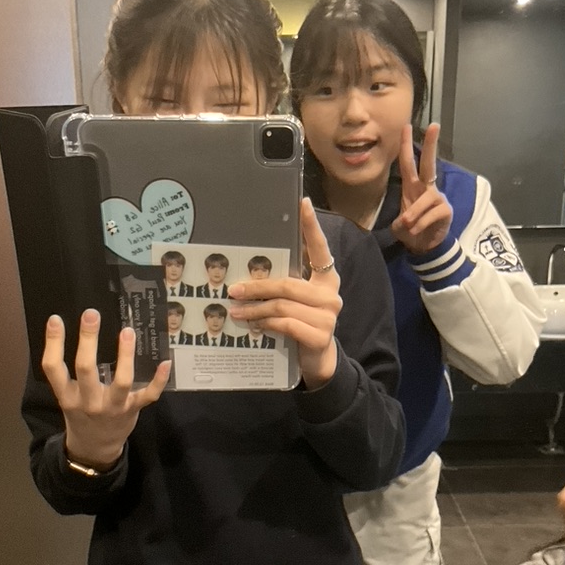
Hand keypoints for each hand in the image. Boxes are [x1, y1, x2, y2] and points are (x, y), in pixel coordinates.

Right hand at [42, 309, 170, 469]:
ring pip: (121, 380)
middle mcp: (88, 401)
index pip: (53, 367)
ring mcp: (113, 406)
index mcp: (67, 395)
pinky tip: (166, 362)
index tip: (56, 319)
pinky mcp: (133, 410)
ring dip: (125, 355)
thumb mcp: (68, 397)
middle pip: (86, 368)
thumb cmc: (81, 414)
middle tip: (92, 314)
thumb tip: (80, 334)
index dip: (53, 343)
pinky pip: (149, 395)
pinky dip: (159, 380)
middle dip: (88, 340)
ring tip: (127, 331)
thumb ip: (69, 373)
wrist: (94, 448)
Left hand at [227, 198, 340, 389]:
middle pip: (287, 284)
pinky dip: (266, 325)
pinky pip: (285, 324)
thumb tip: (249, 275)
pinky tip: (254, 326)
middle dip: (257, 287)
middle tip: (233, 289)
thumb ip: (284, 286)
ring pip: (282, 305)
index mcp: (326, 279)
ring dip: (254, 309)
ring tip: (236, 311)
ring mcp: (328, 316)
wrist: (318, 361)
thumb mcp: (295, 302)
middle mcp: (331, 294)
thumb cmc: (302, 325)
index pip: (319, 249)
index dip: (311, 227)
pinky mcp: (320, 335)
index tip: (302, 203)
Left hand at [391, 123, 453, 253]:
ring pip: (425, 199)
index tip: (406, 127)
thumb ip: (401, 219)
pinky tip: (417, 231)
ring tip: (407, 225)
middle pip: (429, 164)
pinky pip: (431, 215)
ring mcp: (437, 198)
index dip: (406, 146)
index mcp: (413, 186)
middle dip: (430, 145)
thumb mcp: (399, 223)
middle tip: (434, 126)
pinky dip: (420, 224)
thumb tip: (407, 220)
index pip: (408, 163)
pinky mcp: (445, 210)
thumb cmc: (411, 229)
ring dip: (413, 213)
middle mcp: (426, 188)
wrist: (425, 247)